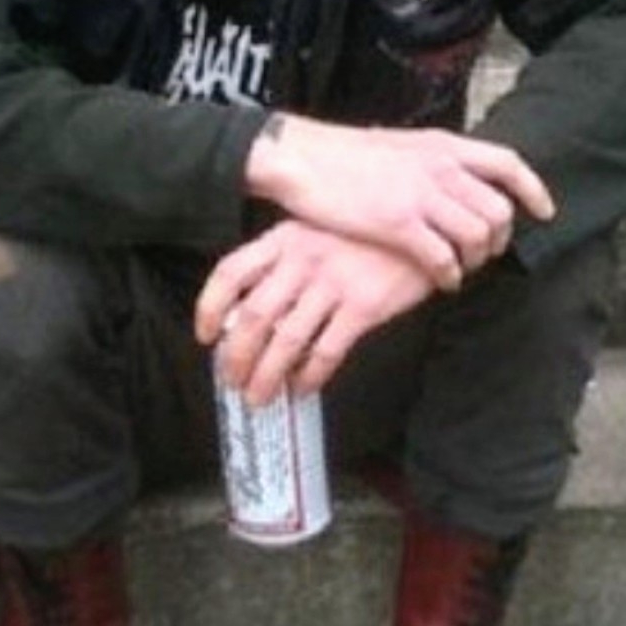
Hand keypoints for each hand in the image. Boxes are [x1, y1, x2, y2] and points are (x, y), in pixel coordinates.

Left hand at [195, 218, 435, 404]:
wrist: (421, 229)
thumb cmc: (363, 235)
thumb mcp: (314, 233)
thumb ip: (282, 262)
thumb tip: (248, 311)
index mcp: (283, 238)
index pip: (230, 272)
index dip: (210, 307)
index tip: (204, 336)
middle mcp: (303, 259)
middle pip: (254, 316)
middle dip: (236, 357)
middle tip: (231, 381)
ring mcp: (333, 283)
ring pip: (286, 340)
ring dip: (266, 375)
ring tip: (259, 396)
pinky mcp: (363, 306)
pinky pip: (326, 350)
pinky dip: (310, 375)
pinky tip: (302, 388)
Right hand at [244, 114, 554, 289]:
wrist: (301, 157)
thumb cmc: (343, 155)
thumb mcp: (400, 145)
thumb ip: (432, 161)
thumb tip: (455, 178)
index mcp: (442, 144)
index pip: (507, 164)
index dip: (533, 190)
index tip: (544, 212)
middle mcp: (440, 167)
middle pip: (499, 209)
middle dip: (499, 238)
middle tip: (485, 253)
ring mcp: (421, 195)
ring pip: (478, 236)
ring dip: (476, 259)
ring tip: (460, 268)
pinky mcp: (398, 224)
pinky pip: (444, 258)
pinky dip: (450, 275)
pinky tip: (442, 280)